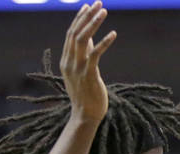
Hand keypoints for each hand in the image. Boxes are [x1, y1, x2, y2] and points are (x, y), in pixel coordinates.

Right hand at [60, 2, 116, 122]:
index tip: (88, 6)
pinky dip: (104, 42)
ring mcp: (78, 68)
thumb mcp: (82, 72)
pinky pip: (96, 54)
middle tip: (98, 3)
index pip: (71, 34)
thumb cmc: (86, 95)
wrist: (85, 116)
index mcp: (66, 61)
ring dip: (94, 23)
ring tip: (104, 11)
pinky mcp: (89, 75)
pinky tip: (113, 33)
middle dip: (87, 16)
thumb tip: (91, 38)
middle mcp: (69, 62)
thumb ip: (84, 54)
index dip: (79, 19)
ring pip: (83, 39)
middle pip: (76, 33)